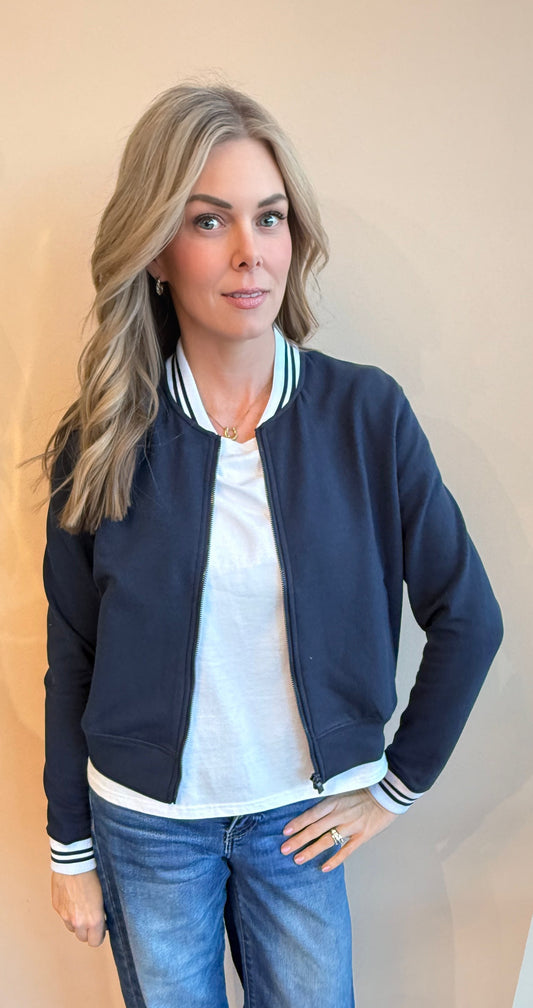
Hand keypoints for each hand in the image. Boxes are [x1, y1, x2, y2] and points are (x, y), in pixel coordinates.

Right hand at [51, 869, 105, 946]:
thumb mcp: (104, 897)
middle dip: (87, 930)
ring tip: (81, 907)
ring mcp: (65, 916)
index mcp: (93, 920)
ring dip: (77, 922)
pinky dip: (68, 911)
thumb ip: (101, 913)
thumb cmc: (93, 876)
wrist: (75, 864)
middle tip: (91, 917)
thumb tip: (102, 921)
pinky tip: (72, 899)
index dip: (98, 936)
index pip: (95, 942)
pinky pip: (63, 916)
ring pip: (72, 928)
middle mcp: (78, 922)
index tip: (101, 927)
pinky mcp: (57, 908)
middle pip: (82, 938)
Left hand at [280, 788, 396, 871]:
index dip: (298, 823)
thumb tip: (312, 812)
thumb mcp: (343, 792)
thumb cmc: (364, 792)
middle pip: (315, 829)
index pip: (311, 814)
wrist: (387, 794)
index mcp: (334, 802)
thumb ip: (329, 803)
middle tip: (284, 849)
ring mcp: (351, 826)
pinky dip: (335, 859)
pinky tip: (324, 868)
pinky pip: (346, 850)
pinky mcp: (362, 836)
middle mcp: (340, 814)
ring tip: (298, 859)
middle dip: (298, 840)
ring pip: (327, 840)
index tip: (285, 832)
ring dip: (311, 850)